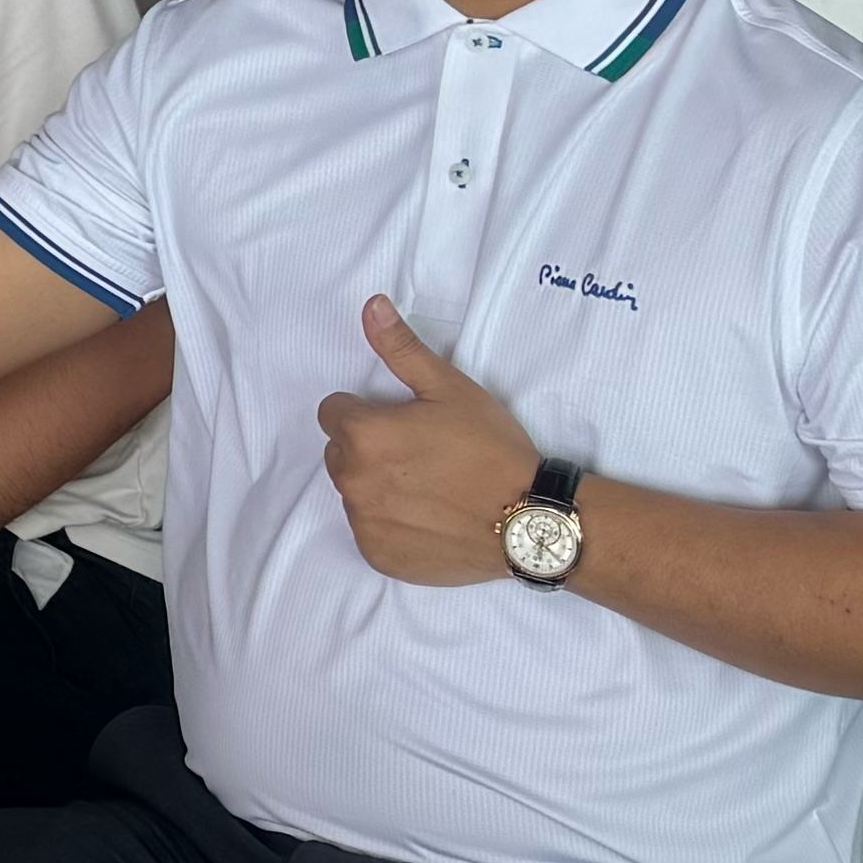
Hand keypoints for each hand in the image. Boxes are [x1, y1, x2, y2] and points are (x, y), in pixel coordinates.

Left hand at [320, 298, 542, 585]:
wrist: (528, 520)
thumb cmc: (491, 448)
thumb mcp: (450, 388)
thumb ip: (401, 349)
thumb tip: (371, 306)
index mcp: (362, 435)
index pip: (334, 413)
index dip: (367, 413)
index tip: (404, 423)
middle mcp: (352, 481)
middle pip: (340, 453)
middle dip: (369, 449)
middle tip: (421, 455)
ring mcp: (363, 523)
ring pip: (354, 493)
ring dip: (378, 487)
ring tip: (430, 488)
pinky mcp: (378, 556)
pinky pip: (370, 531)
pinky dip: (391, 525)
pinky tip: (430, 519)